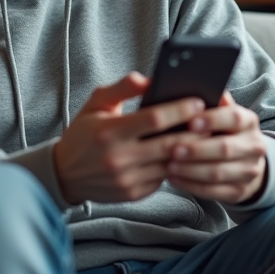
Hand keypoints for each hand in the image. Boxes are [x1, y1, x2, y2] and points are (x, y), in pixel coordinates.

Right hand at [53, 73, 207, 204]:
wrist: (63, 174)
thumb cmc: (82, 134)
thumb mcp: (96, 104)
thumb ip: (122, 88)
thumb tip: (149, 79)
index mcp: (109, 132)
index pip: (154, 119)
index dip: (180, 110)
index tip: (197, 101)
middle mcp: (118, 158)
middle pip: (170, 144)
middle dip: (194, 131)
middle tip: (210, 120)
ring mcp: (127, 179)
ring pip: (170, 164)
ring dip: (189, 151)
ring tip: (204, 137)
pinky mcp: (132, 194)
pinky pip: (162, 179)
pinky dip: (174, 166)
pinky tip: (183, 155)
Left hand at [166, 92, 267, 204]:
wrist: (245, 163)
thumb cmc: (222, 132)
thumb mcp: (221, 114)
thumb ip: (210, 101)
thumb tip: (191, 82)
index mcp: (248, 121)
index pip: (234, 118)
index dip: (212, 119)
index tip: (190, 121)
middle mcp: (254, 145)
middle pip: (225, 148)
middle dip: (197, 149)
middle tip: (172, 149)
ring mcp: (249, 171)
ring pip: (218, 173)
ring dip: (191, 170)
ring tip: (169, 165)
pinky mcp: (239, 192)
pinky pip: (214, 191)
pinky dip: (192, 185)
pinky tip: (174, 179)